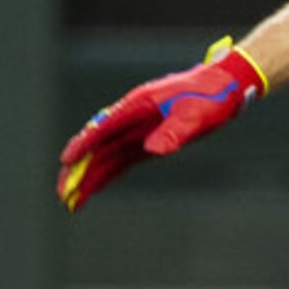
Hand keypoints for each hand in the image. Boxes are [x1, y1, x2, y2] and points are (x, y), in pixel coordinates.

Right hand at [57, 41, 266, 211]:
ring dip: (88, 177)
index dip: (85, 144)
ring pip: (105, 155)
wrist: (224, 87)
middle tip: (63, 194)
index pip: (105, 127)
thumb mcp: (197, 115)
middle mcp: (132, 117)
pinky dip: (105, 174)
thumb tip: (153, 150)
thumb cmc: (211, 97)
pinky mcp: (146, 141)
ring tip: (70, 201)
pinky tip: (91, 190)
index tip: (67, 161)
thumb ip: (174, 131)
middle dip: (79, 169)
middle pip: (98, 145)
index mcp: (140, 105)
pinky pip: (119, 160)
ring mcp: (137, 129)